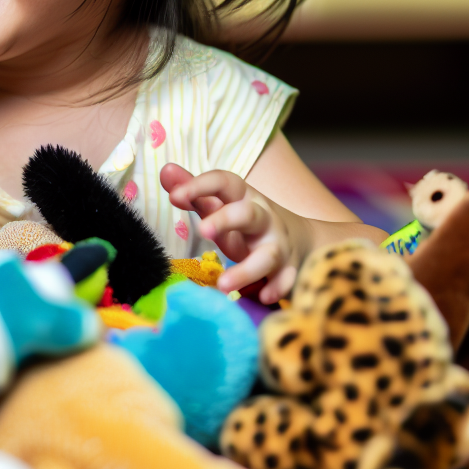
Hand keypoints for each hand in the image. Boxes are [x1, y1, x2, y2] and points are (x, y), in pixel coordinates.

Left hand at [160, 163, 308, 302]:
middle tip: (203, 230)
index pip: (224, 182)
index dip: (200, 186)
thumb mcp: (223, 204)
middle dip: (226, 220)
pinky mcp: (289, 269)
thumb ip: (195, 191)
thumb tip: (166, 171)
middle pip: (247, 215)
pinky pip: (287, 280)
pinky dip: (277, 288)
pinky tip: (262, 297)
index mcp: (243, 198)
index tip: (175, 196)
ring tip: (223, 285)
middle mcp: (263, 218)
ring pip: (268, 255)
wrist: (302, 238)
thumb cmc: (247, 222)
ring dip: (247, 270)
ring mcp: (278, 245)